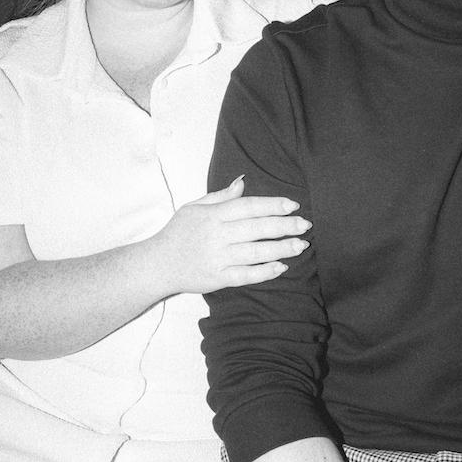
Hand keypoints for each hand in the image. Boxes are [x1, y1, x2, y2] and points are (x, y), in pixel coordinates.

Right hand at [156, 177, 309, 293]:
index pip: (248, 207)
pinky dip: (265, 272)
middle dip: (284, 226)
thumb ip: (220, 197)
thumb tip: (243, 182)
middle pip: (256, 228)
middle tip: (305, 225)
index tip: (292, 205)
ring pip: (255, 252)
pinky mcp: (218, 279)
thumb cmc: (177, 233)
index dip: (272, 205)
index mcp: (212, 215)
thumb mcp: (194, 207)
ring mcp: (218, 258)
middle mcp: (216, 236)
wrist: (157, 264)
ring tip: (300, 245)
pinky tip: (282, 267)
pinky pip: (246, 275)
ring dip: (281, 248)